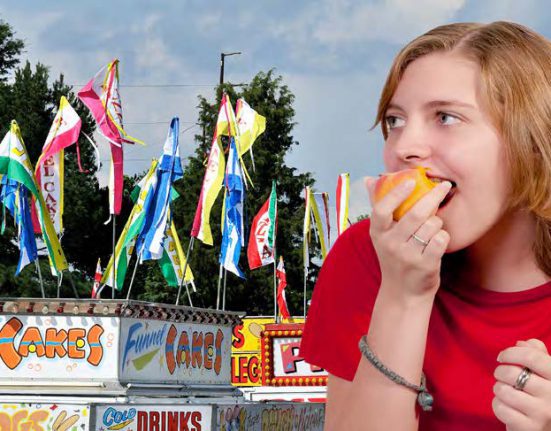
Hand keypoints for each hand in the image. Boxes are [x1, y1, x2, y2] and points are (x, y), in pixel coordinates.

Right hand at [364, 176, 451, 303]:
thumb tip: (370, 179)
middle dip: (433, 197)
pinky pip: (441, 239)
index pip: (382, 209)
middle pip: (415, 214)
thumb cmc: (395, 259)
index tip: (411, 182)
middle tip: (443, 187)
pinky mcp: (425, 265)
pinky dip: (443, 237)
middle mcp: (390, 244)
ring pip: (432, 225)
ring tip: (432, 229)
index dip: (396, 194)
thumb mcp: (382, 236)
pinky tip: (437, 241)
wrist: (402, 294)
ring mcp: (407, 255)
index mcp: (377, 233)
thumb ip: (380, 208)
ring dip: (437, 222)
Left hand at [493, 339, 550, 430]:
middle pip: (513, 373)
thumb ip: (537, 355)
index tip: (501, 357)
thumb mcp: (546, 375)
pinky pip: (501, 408)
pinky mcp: (530, 428)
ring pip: (503, 390)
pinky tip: (506, 407)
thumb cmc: (543, 397)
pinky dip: (498, 405)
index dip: (511, 353)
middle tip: (501, 376)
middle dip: (500, 372)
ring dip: (498, 389)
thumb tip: (522, 343)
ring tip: (506, 392)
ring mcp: (543, 413)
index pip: (533, 356)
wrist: (545, 429)